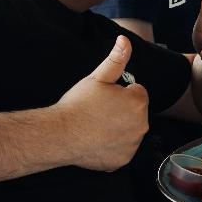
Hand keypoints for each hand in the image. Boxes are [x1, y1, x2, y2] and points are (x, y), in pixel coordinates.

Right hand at [55, 35, 148, 170]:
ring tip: (96, 126)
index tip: (105, 97)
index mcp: (138, 102)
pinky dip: (112, 146)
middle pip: (135, 113)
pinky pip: (122, 149)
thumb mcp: (97, 78)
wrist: (60, 134)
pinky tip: (96, 140)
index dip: (120, 93)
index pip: (137, 92)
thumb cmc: (78, 105)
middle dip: (122, 110)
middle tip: (98, 112)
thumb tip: (124, 40)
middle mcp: (142, 125)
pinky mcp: (123, 160)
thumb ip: (116, 59)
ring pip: (129, 131)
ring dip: (118, 128)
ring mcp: (133, 145)